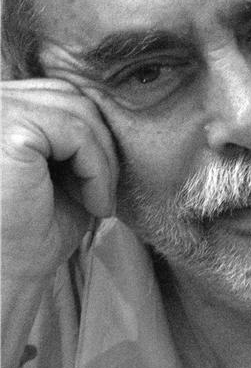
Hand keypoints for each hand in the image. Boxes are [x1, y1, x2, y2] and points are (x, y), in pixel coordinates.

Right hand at [1, 79, 117, 277]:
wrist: (9, 272)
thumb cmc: (33, 226)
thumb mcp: (62, 168)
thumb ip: (78, 132)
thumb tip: (121, 104)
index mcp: (1, 107)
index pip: (60, 95)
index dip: (90, 136)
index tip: (99, 181)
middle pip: (72, 97)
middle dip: (101, 145)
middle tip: (104, 192)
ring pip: (80, 112)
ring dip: (102, 161)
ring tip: (98, 201)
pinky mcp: (9, 128)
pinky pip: (78, 133)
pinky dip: (97, 170)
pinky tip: (94, 204)